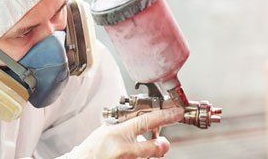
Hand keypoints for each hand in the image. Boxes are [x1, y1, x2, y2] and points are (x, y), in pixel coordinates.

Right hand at [63, 107, 183, 158]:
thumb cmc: (90, 149)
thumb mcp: (105, 130)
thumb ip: (125, 125)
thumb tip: (145, 120)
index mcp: (117, 134)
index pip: (146, 122)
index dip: (165, 116)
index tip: (177, 113)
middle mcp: (123, 150)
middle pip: (155, 147)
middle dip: (162, 145)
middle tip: (163, 142)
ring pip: (147, 158)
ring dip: (145, 155)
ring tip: (132, 152)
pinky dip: (138, 158)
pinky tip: (128, 156)